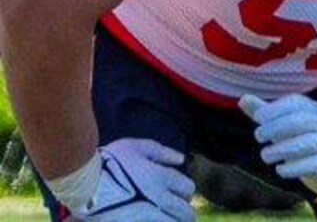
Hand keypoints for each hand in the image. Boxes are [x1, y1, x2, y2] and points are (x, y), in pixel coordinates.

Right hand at [51, 139, 194, 221]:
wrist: (84, 184)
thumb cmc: (109, 161)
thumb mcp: (136, 147)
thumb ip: (162, 152)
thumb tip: (181, 160)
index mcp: (162, 178)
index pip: (188, 188)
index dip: (186, 191)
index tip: (180, 193)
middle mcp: (159, 199)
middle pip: (185, 212)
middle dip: (185, 212)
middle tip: (179, 212)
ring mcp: (147, 215)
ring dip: (174, 220)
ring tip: (168, 218)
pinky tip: (153, 220)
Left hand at [239, 93, 316, 196]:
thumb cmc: (305, 137)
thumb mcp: (287, 123)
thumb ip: (266, 113)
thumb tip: (242, 99)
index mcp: (313, 109)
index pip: (296, 103)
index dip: (276, 108)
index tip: (258, 118)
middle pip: (304, 120)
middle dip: (278, 127)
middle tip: (258, 137)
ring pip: (311, 142)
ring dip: (284, 148)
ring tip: (266, 156)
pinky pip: (316, 164)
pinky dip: (296, 167)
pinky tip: (280, 170)